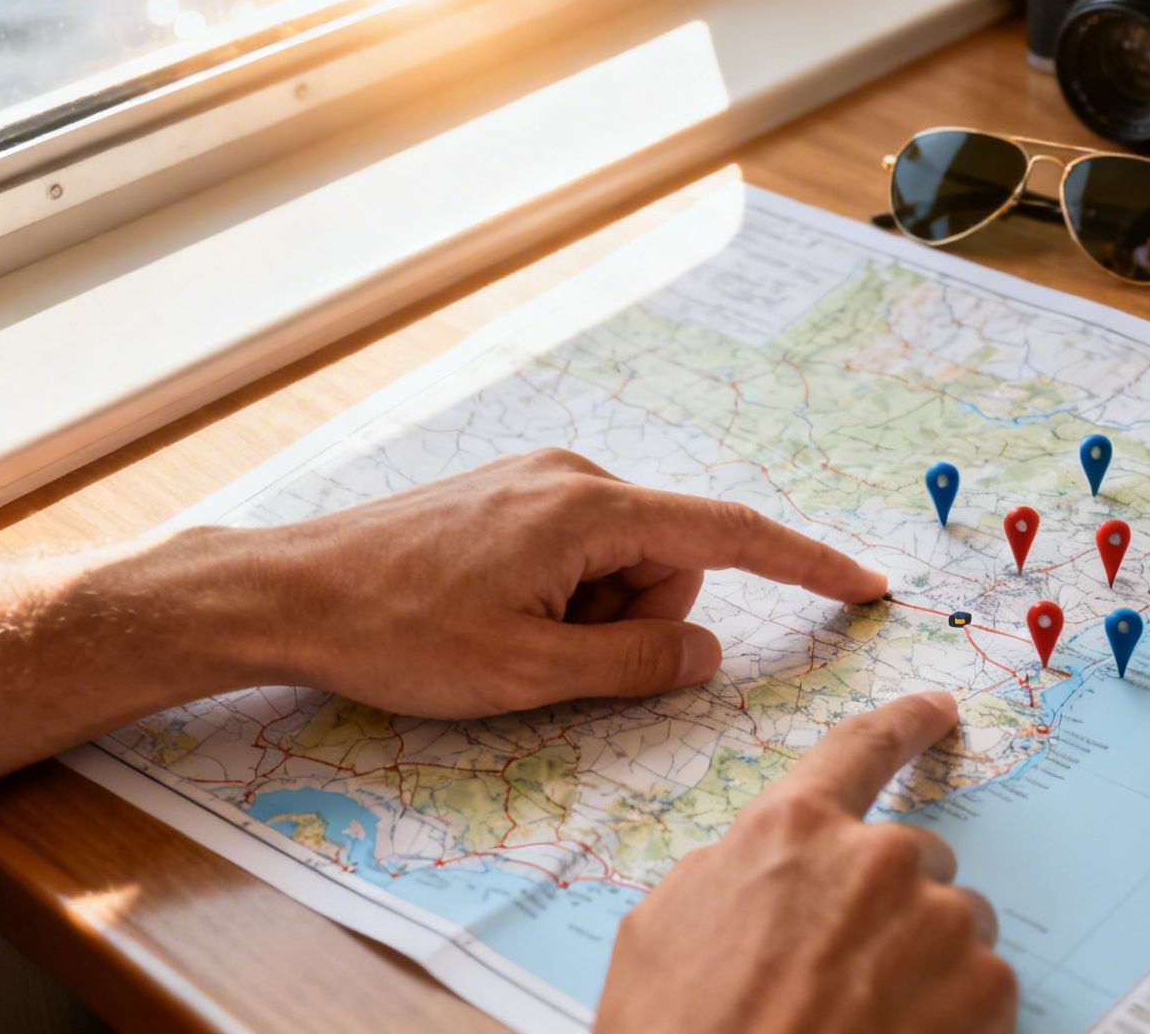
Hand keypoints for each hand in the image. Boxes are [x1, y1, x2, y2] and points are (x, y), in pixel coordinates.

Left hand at [242, 448, 887, 717]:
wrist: (283, 591)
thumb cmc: (397, 632)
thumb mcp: (527, 672)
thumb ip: (636, 665)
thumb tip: (709, 657)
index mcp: (591, 508)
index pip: (730, 533)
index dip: (805, 564)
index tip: (865, 586)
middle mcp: (575, 477)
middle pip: (670, 563)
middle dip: (637, 624)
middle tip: (552, 659)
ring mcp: (539, 482)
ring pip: (623, 565)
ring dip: (592, 617)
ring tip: (506, 638)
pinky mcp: (510, 498)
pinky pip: (579, 554)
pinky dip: (563, 598)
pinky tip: (490, 616)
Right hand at [596, 691, 1015, 1033]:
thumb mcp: (661, 930)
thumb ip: (731, 869)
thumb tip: (759, 864)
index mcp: (792, 831)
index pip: (862, 747)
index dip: (905, 723)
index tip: (938, 710)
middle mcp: (877, 861)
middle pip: (915, 856)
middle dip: (891, 902)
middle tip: (843, 971)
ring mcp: (939, 925)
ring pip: (953, 922)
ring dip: (925, 960)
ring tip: (865, 1019)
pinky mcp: (987, 992)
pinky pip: (984, 984)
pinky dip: (955, 1014)